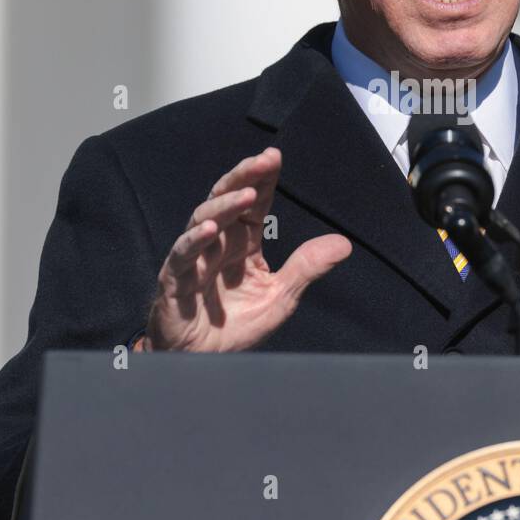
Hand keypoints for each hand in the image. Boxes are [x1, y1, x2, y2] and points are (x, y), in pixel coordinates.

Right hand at [145, 147, 351, 351]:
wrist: (202, 363)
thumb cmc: (235, 327)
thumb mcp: (281, 296)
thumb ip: (307, 267)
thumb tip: (344, 244)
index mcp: (242, 244)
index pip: (253, 204)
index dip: (262, 179)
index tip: (274, 157)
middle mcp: (218, 244)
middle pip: (226, 200)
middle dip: (244, 177)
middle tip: (262, 161)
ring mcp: (194, 259)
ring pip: (204, 220)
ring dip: (225, 205)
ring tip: (247, 193)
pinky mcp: (175, 280)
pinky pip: (182, 254)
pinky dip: (194, 240)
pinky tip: (210, 229)